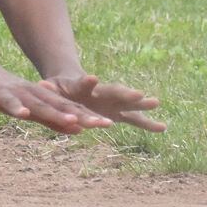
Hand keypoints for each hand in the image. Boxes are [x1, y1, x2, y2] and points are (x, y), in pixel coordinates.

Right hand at [0, 66, 133, 135]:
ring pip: (41, 105)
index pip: (71, 110)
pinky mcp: (3, 95)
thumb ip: (54, 121)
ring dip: (56, 113)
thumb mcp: (34, 111)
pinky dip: (17, 108)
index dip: (89, 117)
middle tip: (104, 123)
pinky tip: (23, 114)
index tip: (108, 124)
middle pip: (63, 107)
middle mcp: (38, 95)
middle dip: (83, 116)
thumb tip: (78, 131)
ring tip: (73, 121)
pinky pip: (11, 102)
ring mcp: (21, 94)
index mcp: (47, 100)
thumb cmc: (10, 96)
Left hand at [46, 73, 164, 132]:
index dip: (89, 83)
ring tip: (157, 101)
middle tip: (140, 94)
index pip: (87, 84)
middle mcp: (103, 93)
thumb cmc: (62, 89)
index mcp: (85, 87)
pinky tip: (163, 128)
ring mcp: (113, 103)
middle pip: (116, 92)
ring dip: (141, 105)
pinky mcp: (118, 113)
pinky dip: (148, 124)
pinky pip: (136, 120)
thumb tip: (42, 85)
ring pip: (130, 104)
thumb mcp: (54, 87)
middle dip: (127, 94)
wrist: (75, 87)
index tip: (93, 79)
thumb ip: (51, 88)